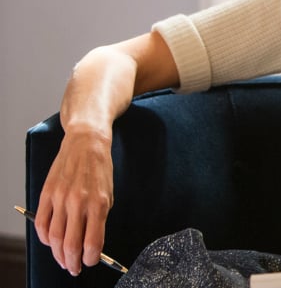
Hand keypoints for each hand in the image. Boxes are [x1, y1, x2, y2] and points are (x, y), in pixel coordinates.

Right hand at [34, 129, 113, 275]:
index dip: (91, 258)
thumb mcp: (109, 193)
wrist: (87, 143)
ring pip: (53, 237)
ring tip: (63, 260)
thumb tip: (91, 242)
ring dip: (57, 254)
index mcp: (99, 203)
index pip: (93, 242)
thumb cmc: (100, 168)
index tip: (91, 262)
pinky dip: (43, 237)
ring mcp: (60, 198)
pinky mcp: (47, 193)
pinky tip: (50, 242)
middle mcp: (79, 202)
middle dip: (72, 262)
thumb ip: (99, 218)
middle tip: (74, 268)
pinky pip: (41, 223)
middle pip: (70, 244)